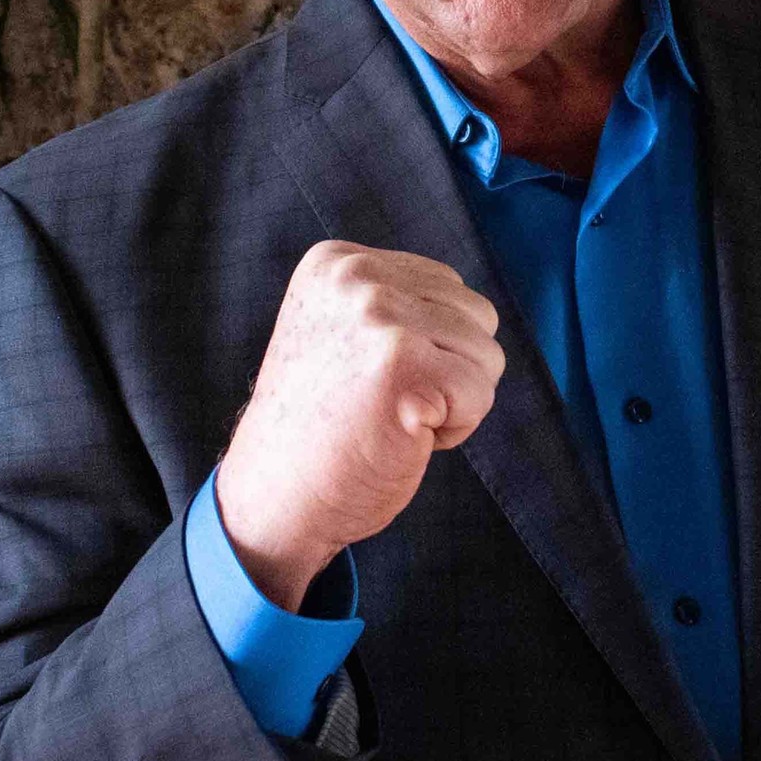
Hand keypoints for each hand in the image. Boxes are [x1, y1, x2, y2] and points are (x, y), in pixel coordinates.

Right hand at [215, 241, 504, 609]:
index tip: (368, 376)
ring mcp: (379, 318)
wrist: (274, 498)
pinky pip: (482, 393)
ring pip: (486, 353)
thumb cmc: (322, 427)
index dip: (429, 345)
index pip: (446, 287)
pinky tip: (403, 437)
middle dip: (448, 369)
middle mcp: (356, 278)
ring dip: (453, 399)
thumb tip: (469, 306)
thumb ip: (395, 302)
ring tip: (390, 418)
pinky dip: (456, 429)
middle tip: (382, 403)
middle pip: (476, 315)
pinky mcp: (405, 366)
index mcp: (337, 262)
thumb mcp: (343, 332)